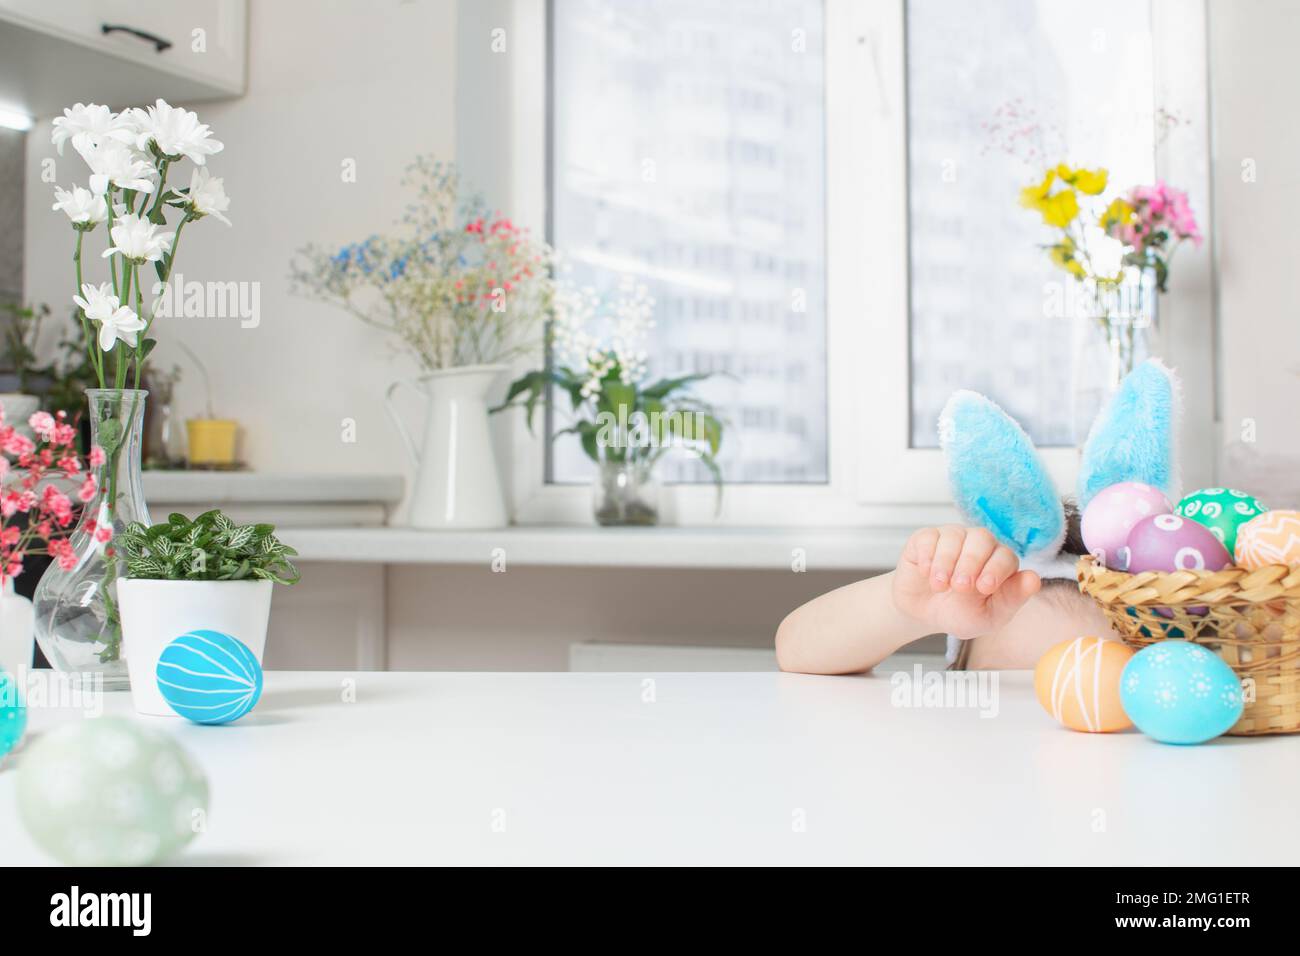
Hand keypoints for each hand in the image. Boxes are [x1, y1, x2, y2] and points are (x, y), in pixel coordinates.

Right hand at [892, 526, 1041, 640]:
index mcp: (1000, 563)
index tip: (983, 588)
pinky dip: (927, 556)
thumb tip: (1034, 579)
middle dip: (971, 563)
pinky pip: (929, 537)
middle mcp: (979, 545)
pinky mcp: (927, 538)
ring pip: (954, 536)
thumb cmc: (960, 614)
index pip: (1006, 556)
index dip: (996, 569)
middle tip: (960, 587)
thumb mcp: (988, 616)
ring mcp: (953, 538)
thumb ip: (1011, 598)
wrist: (924, 615)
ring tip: (939, 586)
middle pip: (982, 538)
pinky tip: (926, 573)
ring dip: (946, 562)